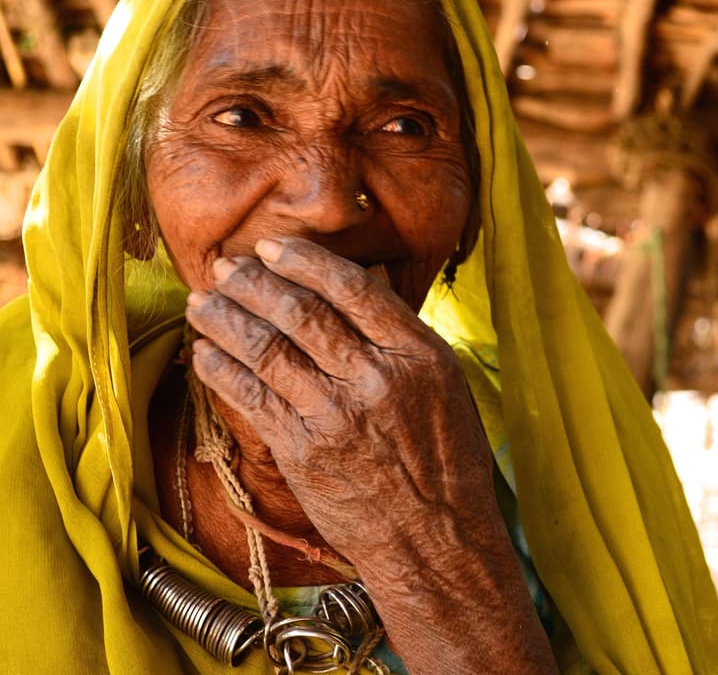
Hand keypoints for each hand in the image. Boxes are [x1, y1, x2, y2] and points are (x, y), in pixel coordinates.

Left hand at [185, 236, 492, 557]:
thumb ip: (403, 337)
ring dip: (226, 320)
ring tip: (201, 303)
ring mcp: (337, 416)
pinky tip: (203, 354)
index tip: (272, 248)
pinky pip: (251, 398)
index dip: (305, 262)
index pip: (353, 290)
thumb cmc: (447, 462)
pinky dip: (222, 371)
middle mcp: (377, 379)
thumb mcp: (447, 387)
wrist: (436, 538)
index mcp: (419, 356)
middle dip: (254, 284)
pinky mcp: (304, 452)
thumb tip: (365, 284)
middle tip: (225, 267)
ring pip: (268, 350)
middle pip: (301, 313)